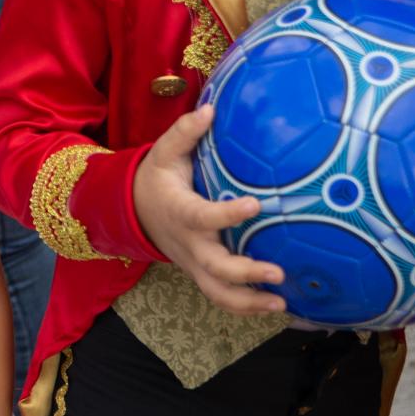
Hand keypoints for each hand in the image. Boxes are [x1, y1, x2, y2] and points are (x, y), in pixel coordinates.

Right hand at [132, 106, 284, 315]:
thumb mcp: (164, 152)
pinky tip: (277, 307)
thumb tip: (212, 108)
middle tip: (278, 272)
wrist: (133, 211)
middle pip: (215, 267)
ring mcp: (194, 263)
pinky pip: (222, 297)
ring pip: (218, 292)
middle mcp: (188, 244)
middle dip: (246, 273)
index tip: (256, 204)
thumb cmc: (157, 179)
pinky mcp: (202, 273)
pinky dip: (247, 307)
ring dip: (249, 302)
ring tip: (281, 304)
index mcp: (181, 211)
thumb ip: (186, 132)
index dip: (228, 214)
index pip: (203, 216)